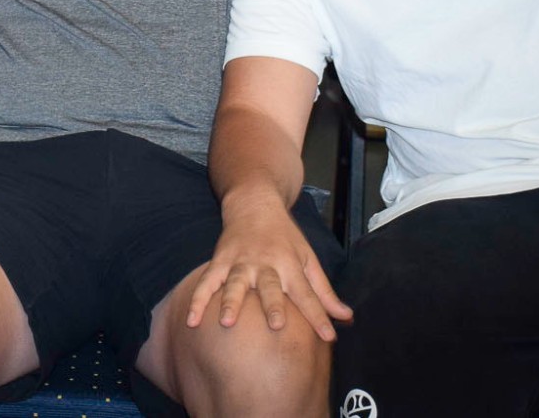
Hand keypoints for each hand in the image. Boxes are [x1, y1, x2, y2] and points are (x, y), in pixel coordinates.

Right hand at [184, 204, 352, 339]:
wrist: (254, 203)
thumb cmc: (285, 237)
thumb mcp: (308, 258)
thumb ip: (324, 291)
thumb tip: (346, 317)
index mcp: (290, 263)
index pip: (308, 293)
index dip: (319, 315)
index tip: (329, 336)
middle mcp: (266, 263)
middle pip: (270, 286)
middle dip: (273, 304)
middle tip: (276, 324)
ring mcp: (240, 261)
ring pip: (235, 282)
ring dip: (231, 301)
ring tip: (226, 321)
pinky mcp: (220, 260)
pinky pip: (207, 282)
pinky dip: (198, 300)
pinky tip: (192, 321)